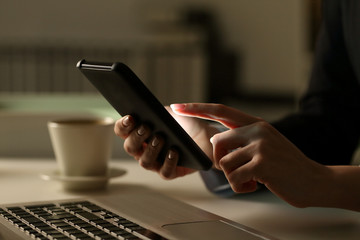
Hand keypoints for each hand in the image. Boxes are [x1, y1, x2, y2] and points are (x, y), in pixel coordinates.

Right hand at [114, 106, 218, 179]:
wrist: (205, 136)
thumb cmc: (185, 125)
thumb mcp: (170, 113)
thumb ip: (158, 110)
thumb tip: (150, 109)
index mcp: (139, 134)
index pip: (122, 131)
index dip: (122, 126)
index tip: (130, 117)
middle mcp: (144, 151)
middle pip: (130, 147)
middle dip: (136, 137)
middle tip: (146, 127)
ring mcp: (156, 163)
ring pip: (145, 162)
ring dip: (151, 150)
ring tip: (160, 138)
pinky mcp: (170, 172)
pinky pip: (165, 171)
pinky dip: (168, 162)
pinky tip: (173, 151)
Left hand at [171, 103, 329, 207]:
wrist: (313, 180)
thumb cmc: (284, 165)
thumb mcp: (264, 144)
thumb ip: (241, 139)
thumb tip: (213, 141)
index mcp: (255, 123)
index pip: (220, 110)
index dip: (196, 108)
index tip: (177, 106)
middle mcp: (257, 129)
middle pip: (216, 143)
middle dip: (220, 160)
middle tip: (239, 170)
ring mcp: (260, 145)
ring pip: (223, 162)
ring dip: (234, 176)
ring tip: (253, 178)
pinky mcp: (261, 163)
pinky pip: (233, 177)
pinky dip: (241, 186)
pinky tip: (258, 184)